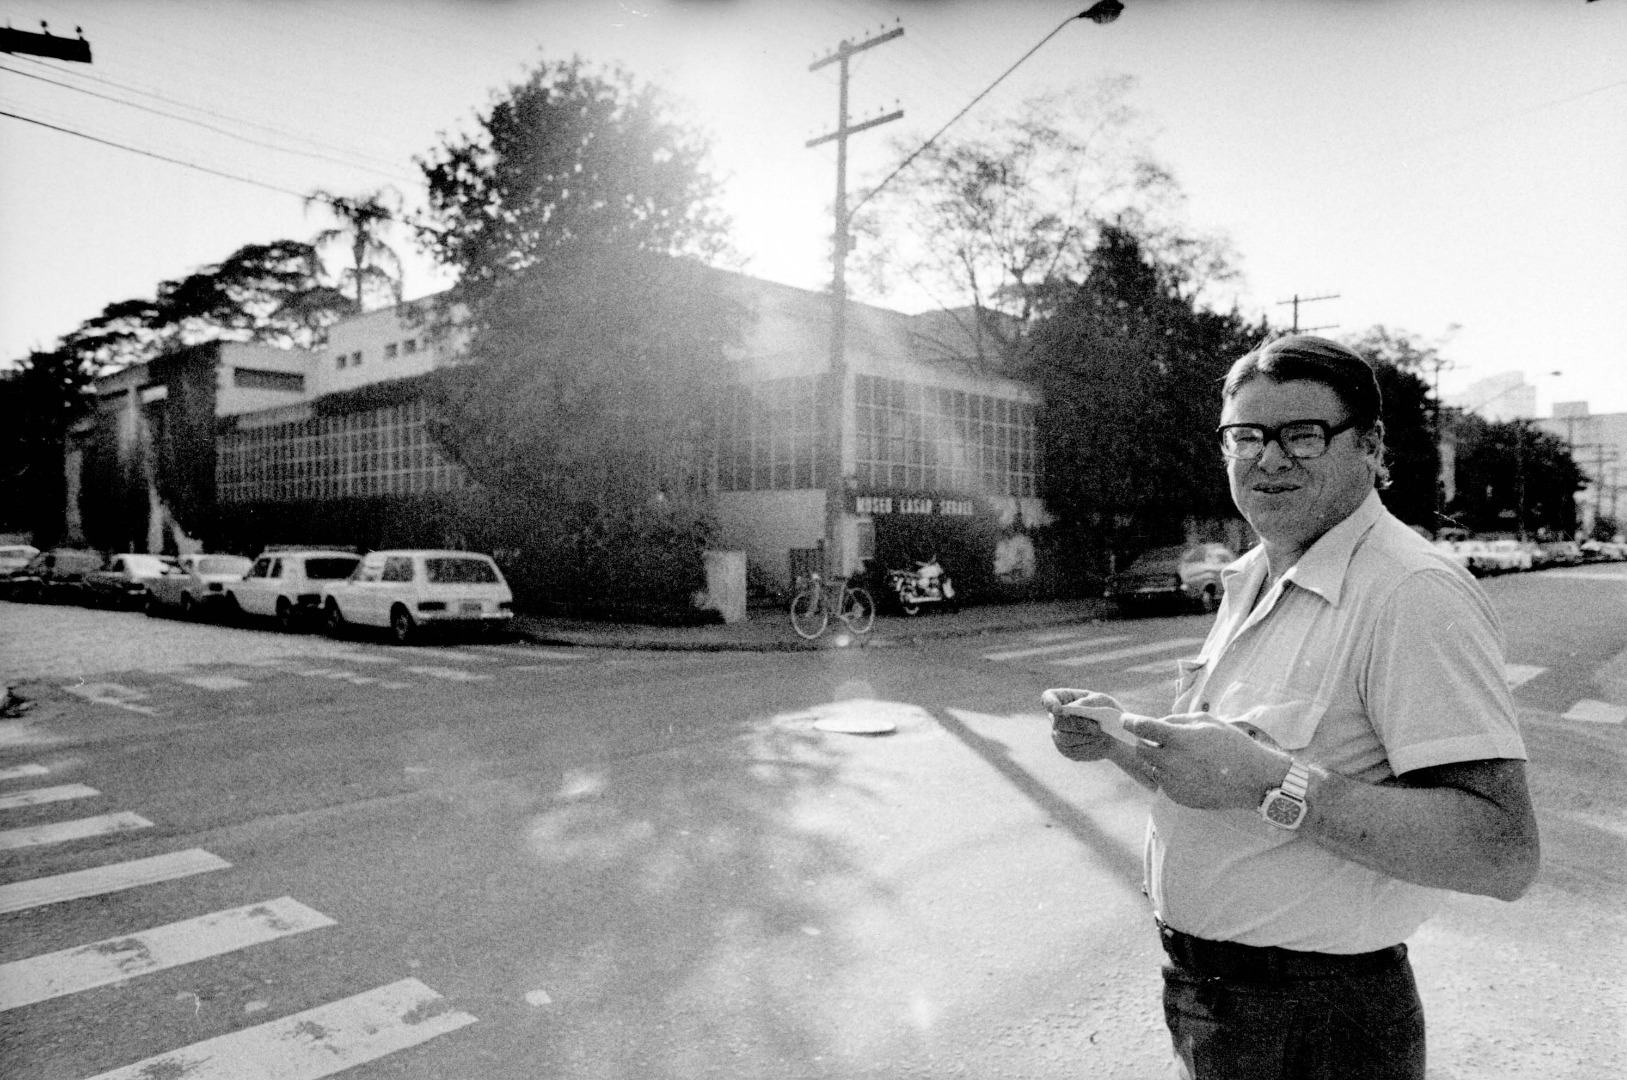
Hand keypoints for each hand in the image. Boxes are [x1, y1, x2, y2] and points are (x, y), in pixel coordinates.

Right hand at [1042, 688, 1121, 761]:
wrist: (1113, 731)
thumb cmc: (1105, 710)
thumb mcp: (1101, 700)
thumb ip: (1088, 702)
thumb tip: (1073, 707)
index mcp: (1061, 698)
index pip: (1048, 698)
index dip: (1050, 703)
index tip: (1058, 709)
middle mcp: (1055, 717)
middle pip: (1058, 722)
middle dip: (1077, 725)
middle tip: (1097, 728)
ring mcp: (1058, 735)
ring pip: (1065, 739)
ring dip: (1085, 738)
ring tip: (1103, 735)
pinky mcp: (1066, 750)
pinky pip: (1073, 751)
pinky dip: (1088, 747)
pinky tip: (1100, 743)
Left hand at [1122, 712, 1288, 809]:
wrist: (1253, 780)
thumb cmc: (1233, 746)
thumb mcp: (1207, 721)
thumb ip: (1177, 719)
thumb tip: (1158, 723)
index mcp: (1179, 739)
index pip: (1142, 728)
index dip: (1130, 721)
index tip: (1125, 720)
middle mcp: (1172, 762)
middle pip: (1141, 748)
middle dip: (1145, 741)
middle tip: (1161, 738)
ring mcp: (1174, 782)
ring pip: (1149, 765)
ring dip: (1156, 758)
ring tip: (1179, 755)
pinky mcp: (1178, 796)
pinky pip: (1162, 781)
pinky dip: (1167, 773)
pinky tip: (1188, 771)